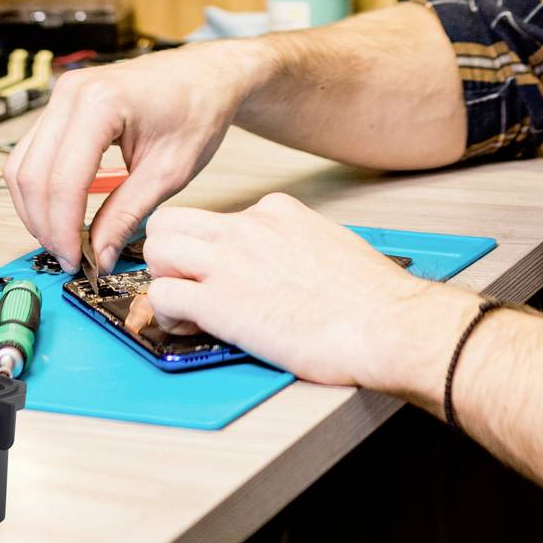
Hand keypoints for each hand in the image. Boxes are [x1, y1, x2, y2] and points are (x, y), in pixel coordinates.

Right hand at [2, 41, 267, 272]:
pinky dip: (39, 189)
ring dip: (35, 209)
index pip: (63, 180)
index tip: (76, 262)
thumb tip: (97, 256)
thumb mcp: (168, 172)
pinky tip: (60, 214)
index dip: (64, 229)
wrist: (205, 75)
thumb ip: (127, 215)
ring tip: (64, 241)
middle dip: (45, 225)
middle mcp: (70, 93)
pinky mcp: (60, 105)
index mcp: (100, 103)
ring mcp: (61, 95)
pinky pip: (31, 153)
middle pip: (32, 175)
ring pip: (22, 165)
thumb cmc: (197, 111)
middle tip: (69, 259)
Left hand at [130, 193, 477, 393]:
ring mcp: (228, 261)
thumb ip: (291, 248)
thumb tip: (275, 268)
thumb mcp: (326, 247)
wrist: (386, 324)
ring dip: (162, 280)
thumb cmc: (371, 300)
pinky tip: (190, 330)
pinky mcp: (218, 300)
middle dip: (170, 255)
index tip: (218, 272)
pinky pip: (162, 297)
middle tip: (186, 286)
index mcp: (275, 212)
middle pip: (171, 223)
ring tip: (185, 310)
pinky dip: (166, 316)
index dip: (208, 249)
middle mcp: (246, 227)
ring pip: (156, 250)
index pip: (217, 218)